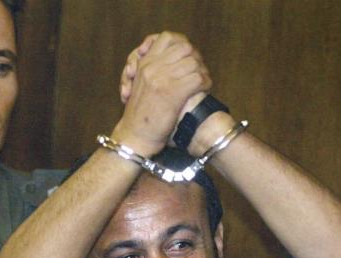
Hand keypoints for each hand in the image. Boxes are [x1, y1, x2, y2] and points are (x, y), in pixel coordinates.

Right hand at [113, 32, 211, 156]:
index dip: (182, 44)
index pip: (167, 38)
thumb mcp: (140, 86)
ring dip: (202, 71)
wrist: (134, 136)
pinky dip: (205, 83)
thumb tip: (175, 62)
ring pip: (193, 62)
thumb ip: (154, 71)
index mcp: (145, 63)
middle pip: (184, 47)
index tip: (187, 58)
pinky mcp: (172, 92)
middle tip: (199, 70)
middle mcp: (153, 67)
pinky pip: (197, 78)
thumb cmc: (140, 117)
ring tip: (203, 82)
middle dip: (196, 57)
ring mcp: (162, 78)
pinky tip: (205, 90)